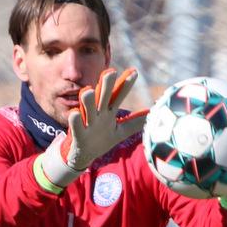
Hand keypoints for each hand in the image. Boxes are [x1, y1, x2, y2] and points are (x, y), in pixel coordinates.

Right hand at [36, 67, 147, 189]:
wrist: (83, 155)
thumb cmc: (102, 139)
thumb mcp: (120, 131)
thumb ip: (134, 123)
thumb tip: (152, 115)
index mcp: (108, 112)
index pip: (118, 95)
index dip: (126, 85)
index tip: (135, 72)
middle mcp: (98, 113)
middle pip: (103, 96)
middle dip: (106, 85)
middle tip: (111, 72)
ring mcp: (88, 122)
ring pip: (87, 107)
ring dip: (88, 99)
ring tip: (88, 90)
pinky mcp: (78, 134)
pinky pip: (76, 126)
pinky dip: (75, 119)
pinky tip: (74, 113)